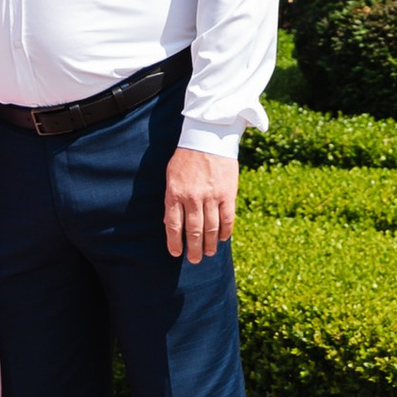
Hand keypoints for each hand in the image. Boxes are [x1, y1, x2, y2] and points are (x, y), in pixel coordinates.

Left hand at [163, 146, 237, 264]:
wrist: (209, 136)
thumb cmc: (187, 157)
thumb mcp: (171, 175)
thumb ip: (171, 198)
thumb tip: (169, 222)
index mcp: (175, 192)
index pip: (173, 225)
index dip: (174, 242)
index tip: (176, 253)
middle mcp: (192, 197)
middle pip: (193, 231)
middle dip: (193, 249)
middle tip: (194, 259)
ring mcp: (211, 196)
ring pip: (211, 228)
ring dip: (210, 244)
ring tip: (209, 252)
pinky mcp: (228, 193)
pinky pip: (227, 218)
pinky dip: (226, 231)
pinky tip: (224, 238)